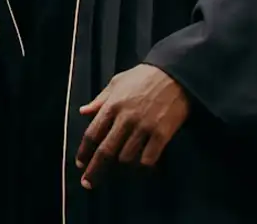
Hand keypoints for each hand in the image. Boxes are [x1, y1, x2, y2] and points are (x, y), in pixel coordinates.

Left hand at [75, 64, 188, 189]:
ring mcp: (144, 127)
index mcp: (111, 106)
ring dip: (120, 170)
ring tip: (117, 175)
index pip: (92, 134)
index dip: (84, 152)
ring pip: (126, 158)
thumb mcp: (117, 83)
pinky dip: (142, 168)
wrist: (176, 73)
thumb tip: (83, 112)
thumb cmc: (143, 76)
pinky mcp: (162, 134)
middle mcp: (125, 119)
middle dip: (95, 170)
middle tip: (89, 183)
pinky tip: (140, 171)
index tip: (80, 164)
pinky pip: (149, 159)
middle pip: (106, 151)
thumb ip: (100, 100)